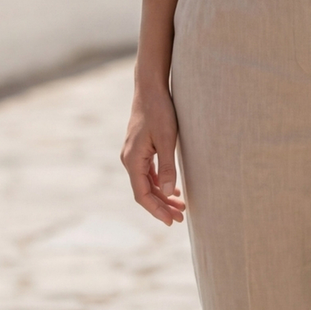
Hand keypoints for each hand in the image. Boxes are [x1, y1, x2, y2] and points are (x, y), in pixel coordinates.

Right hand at [121, 85, 185, 227]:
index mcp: (133, 160)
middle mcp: (129, 160)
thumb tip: (166, 193)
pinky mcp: (141, 149)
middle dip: (162, 206)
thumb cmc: (160, 111)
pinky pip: (148, 173)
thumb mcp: (167, 139)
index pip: (142, 194)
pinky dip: (160, 183)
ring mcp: (134, 154)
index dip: (156, 210)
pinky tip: (173, 188)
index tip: (171, 221)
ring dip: (162, 196)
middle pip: (144, 191)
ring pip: (147, 183)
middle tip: (180, 218)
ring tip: (180, 207)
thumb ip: (167, 167)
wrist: (150, 88)